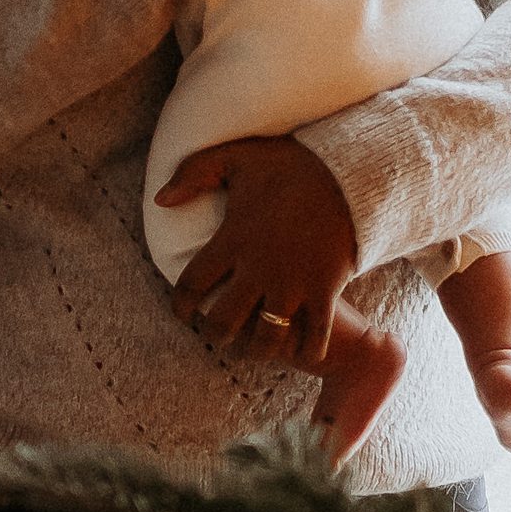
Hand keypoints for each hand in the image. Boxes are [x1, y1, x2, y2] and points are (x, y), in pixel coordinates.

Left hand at [160, 132, 358, 369]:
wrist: (350, 172)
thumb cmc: (291, 165)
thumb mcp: (237, 157)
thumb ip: (193, 173)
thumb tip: (159, 201)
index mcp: (234, 238)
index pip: (192, 283)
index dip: (181, 305)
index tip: (182, 313)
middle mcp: (260, 268)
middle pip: (224, 321)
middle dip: (215, 335)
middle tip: (216, 334)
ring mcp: (294, 283)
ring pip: (266, 339)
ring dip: (256, 351)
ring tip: (253, 350)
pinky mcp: (326, 290)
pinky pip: (315, 337)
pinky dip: (307, 353)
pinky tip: (301, 354)